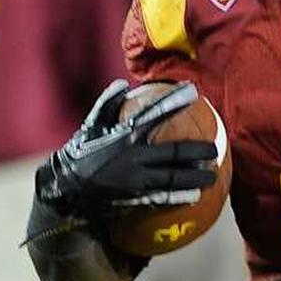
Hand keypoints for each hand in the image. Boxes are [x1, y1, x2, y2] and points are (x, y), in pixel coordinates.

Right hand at [35, 80, 217, 218]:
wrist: (64, 189)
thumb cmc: (80, 153)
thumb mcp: (90, 126)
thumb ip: (107, 104)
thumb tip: (120, 83)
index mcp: (124, 135)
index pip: (154, 114)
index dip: (174, 101)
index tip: (194, 91)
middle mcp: (133, 156)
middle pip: (174, 151)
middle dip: (198, 149)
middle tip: (215, 148)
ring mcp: (135, 179)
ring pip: (173, 177)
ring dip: (195, 176)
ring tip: (213, 175)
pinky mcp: (133, 197)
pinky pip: (161, 197)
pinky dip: (178, 196)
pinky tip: (195, 197)